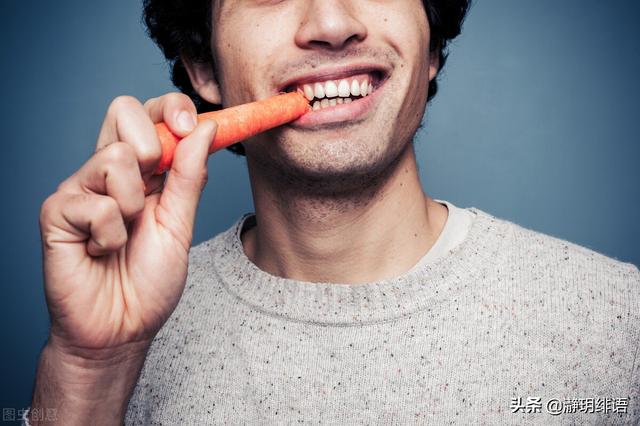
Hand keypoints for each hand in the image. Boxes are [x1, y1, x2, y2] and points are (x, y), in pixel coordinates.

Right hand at [39, 93, 215, 359]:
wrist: (121, 329)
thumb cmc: (149, 280)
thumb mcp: (180, 224)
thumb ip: (190, 177)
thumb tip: (207, 128)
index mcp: (140, 171)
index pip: (148, 113)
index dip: (171, 108)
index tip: (192, 123)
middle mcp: (107, 172)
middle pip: (122, 109)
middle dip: (153, 144)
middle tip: (156, 186)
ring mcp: (79, 189)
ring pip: (114, 158)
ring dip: (135, 206)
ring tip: (124, 237)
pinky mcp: (56, 212)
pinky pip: (97, 204)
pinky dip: (111, 236)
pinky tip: (101, 253)